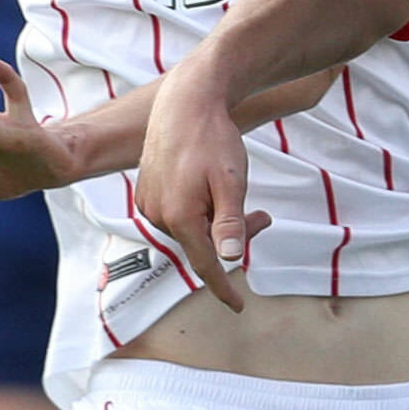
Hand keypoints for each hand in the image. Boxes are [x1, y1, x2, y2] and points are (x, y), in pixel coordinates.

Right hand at [136, 68, 268, 309]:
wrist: (185, 103)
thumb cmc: (212, 139)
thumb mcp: (232, 181)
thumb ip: (231, 222)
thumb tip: (231, 259)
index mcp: (180, 217)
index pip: (206, 266)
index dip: (223, 287)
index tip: (237, 306)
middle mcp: (158, 215)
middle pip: (201, 245)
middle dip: (232, 237)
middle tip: (262, 217)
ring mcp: (149, 203)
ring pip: (190, 229)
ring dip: (216, 221)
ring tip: (238, 195)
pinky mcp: (146, 192)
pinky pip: (177, 215)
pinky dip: (199, 211)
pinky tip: (210, 188)